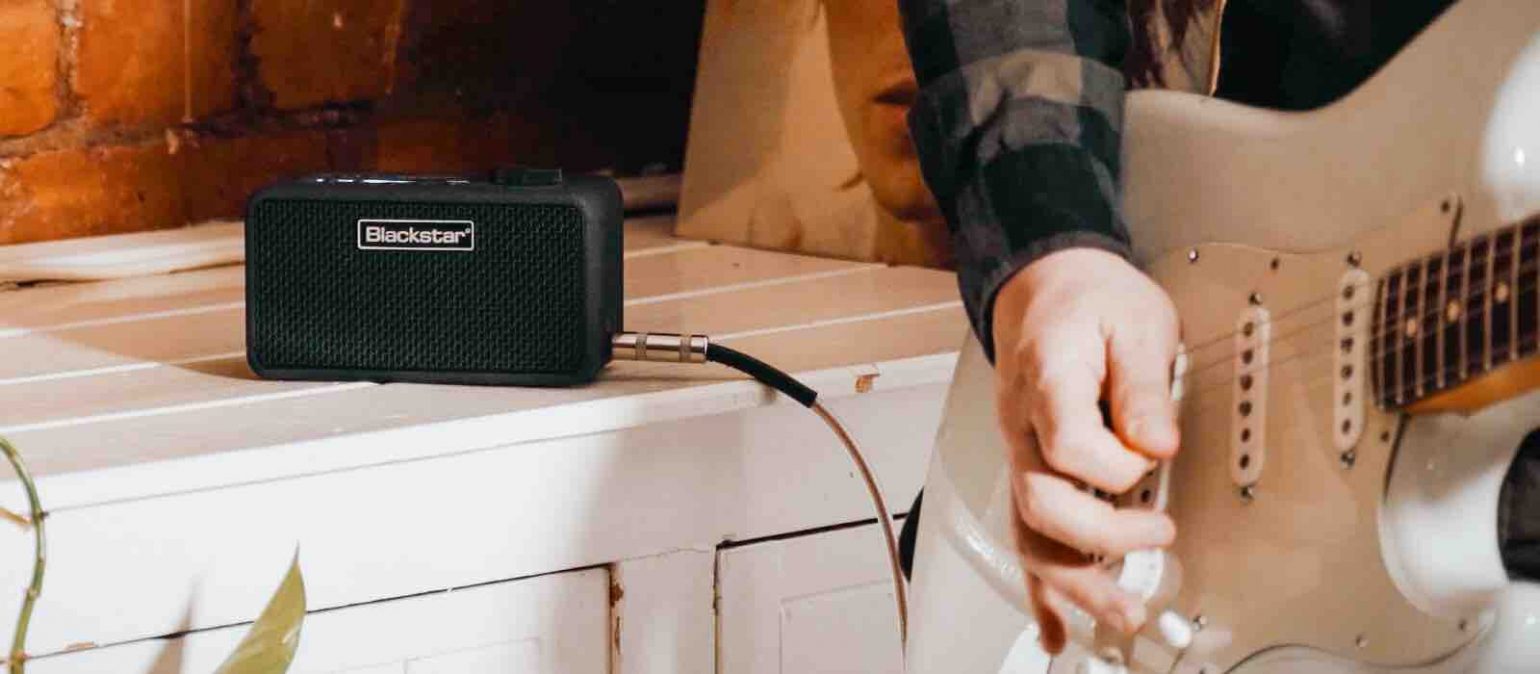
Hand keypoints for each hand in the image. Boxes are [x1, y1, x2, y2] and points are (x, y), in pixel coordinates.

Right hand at [991, 247, 1180, 652]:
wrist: (1045, 286)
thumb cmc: (1090, 299)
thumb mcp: (1135, 321)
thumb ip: (1144, 385)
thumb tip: (1159, 445)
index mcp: (1048, 381)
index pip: (1068, 444)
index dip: (1115, 465)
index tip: (1155, 457)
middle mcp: (1023, 426)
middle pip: (1042, 502)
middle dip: (1101, 540)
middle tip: (1159, 542)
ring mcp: (1020, 452)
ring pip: (1029, 531)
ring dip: (1072, 582)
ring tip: (1122, 614)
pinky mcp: (1029, 469)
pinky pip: (1024, 534)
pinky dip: (1040, 590)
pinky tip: (1056, 629)